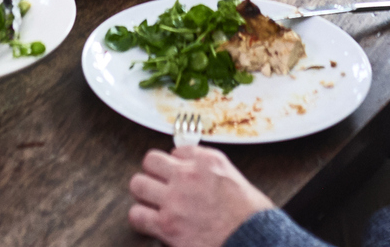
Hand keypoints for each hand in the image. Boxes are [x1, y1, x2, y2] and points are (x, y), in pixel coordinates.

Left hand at [127, 145, 273, 246]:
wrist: (252, 240)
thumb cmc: (249, 216)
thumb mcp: (234, 178)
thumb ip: (209, 169)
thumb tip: (190, 167)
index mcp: (207, 161)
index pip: (176, 151)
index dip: (176, 165)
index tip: (178, 173)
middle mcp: (188, 176)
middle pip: (150, 161)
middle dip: (154, 174)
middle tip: (160, 186)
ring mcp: (174, 201)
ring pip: (138, 184)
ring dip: (144, 194)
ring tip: (153, 203)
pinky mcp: (166, 226)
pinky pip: (137, 215)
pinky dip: (141, 219)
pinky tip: (151, 222)